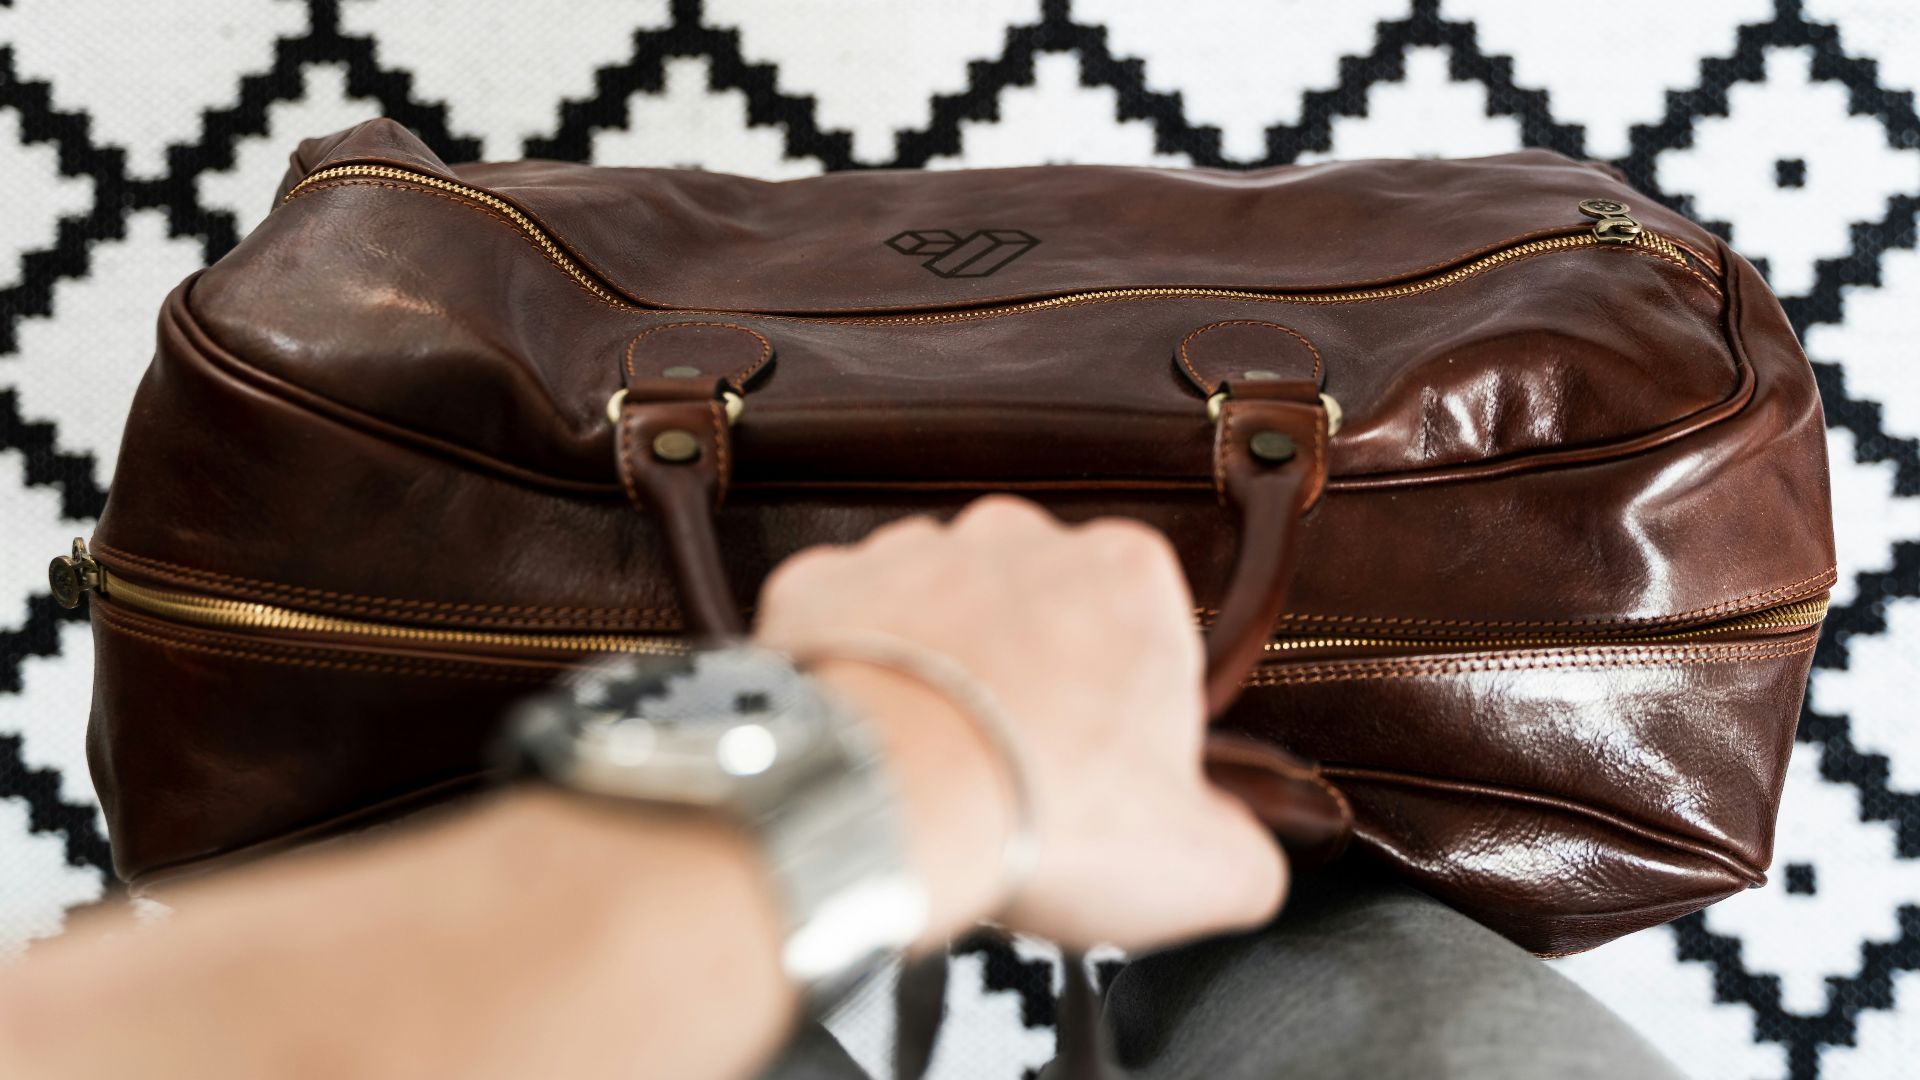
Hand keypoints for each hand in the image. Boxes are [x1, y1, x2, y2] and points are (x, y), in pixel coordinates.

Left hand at [753, 496, 1286, 950]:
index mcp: (1130, 573)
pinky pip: (843, 621)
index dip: (1128, 711)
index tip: (1107, 773)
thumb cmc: (1045, 814)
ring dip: (941, 668)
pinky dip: (853, 670)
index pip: (1146, 630)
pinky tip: (868, 735)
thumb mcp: (1203, 868)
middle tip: (1019, 775)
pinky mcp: (822, 583)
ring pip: (937, 607)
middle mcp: (1020, 536)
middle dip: (1032, 677)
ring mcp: (912, 550)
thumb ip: (1245, 855)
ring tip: (938, 762)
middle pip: (1038, 612)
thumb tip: (1242, 860)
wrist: (883, 802)